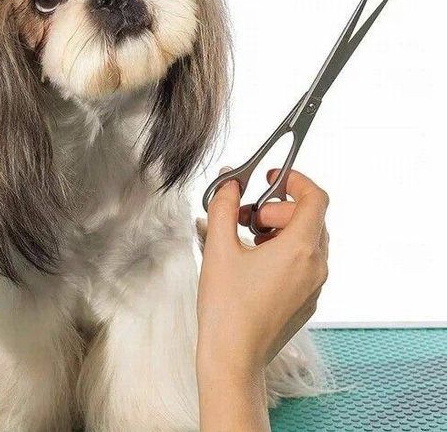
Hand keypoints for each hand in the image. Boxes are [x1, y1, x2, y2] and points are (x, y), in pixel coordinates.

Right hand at [196, 168, 328, 430]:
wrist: (234, 357)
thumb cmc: (227, 308)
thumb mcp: (219, 246)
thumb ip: (224, 206)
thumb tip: (230, 182)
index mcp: (299, 249)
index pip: (316, 198)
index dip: (295, 180)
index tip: (272, 177)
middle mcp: (315, 266)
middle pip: (310, 216)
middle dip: (277, 206)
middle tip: (246, 215)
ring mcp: (314, 285)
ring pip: (307, 238)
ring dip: (279, 227)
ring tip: (246, 237)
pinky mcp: (307, 299)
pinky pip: (304, 260)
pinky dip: (283, 248)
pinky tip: (253, 259)